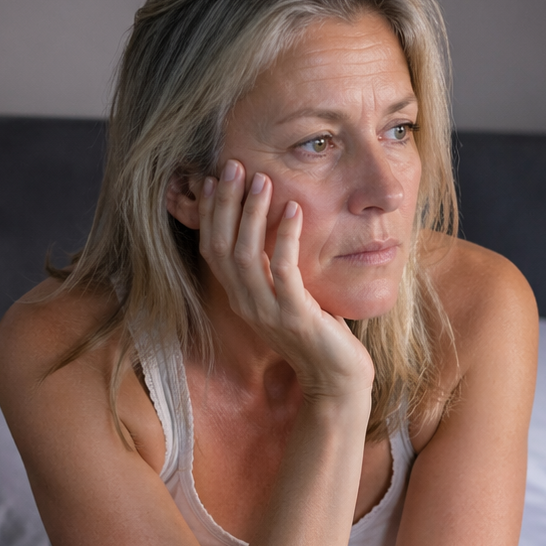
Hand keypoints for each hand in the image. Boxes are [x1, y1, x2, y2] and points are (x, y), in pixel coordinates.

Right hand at [198, 160, 373, 403]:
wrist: (336, 380)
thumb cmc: (318, 334)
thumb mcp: (289, 296)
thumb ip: (275, 267)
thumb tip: (277, 222)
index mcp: (241, 298)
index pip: (212, 249)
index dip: (209, 213)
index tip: (211, 178)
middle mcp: (246, 305)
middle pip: (221, 247)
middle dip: (224, 203)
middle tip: (232, 166)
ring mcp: (268, 312)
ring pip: (245, 256)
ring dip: (252, 213)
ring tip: (262, 179)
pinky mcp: (295, 316)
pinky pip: (283, 271)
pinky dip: (285, 237)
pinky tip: (294, 210)